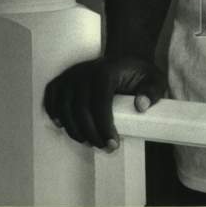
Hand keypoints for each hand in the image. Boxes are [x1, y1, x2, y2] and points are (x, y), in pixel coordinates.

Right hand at [43, 55, 166, 150]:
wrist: (124, 59)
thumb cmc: (138, 73)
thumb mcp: (154, 79)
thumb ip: (152, 91)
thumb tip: (141, 105)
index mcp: (105, 71)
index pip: (99, 103)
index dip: (103, 127)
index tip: (112, 144)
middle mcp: (84, 71)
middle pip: (80, 110)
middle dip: (90, 134)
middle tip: (103, 147)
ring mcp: (71, 75)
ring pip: (64, 107)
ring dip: (74, 130)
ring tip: (89, 141)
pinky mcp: (63, 79)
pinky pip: (51, 97)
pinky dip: (54, 113)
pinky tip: (63, 126)